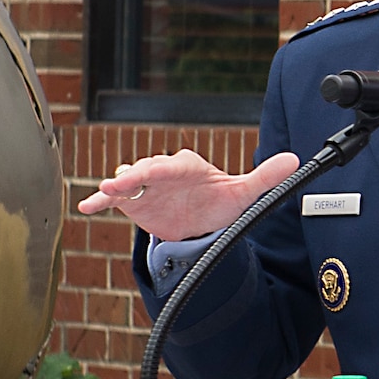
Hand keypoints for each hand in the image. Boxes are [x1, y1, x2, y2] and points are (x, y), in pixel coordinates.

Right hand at [76, 149, 301, 241]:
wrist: (205, 218)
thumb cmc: (222, 201)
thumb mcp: (244, 192)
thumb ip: (265, 177)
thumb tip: (294, 159)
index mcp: (187, 166)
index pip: (169, 166)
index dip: (154, 170)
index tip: (140, 175)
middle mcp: (163, 172)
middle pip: (144, 170)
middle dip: (131, 176)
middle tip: (117, 186)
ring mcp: (146, 186)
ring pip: (127, 182)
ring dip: (115, 187)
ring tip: (103, 194)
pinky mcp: (133, 202)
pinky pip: (113, 201)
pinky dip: (99, 202)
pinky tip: (85, 208)